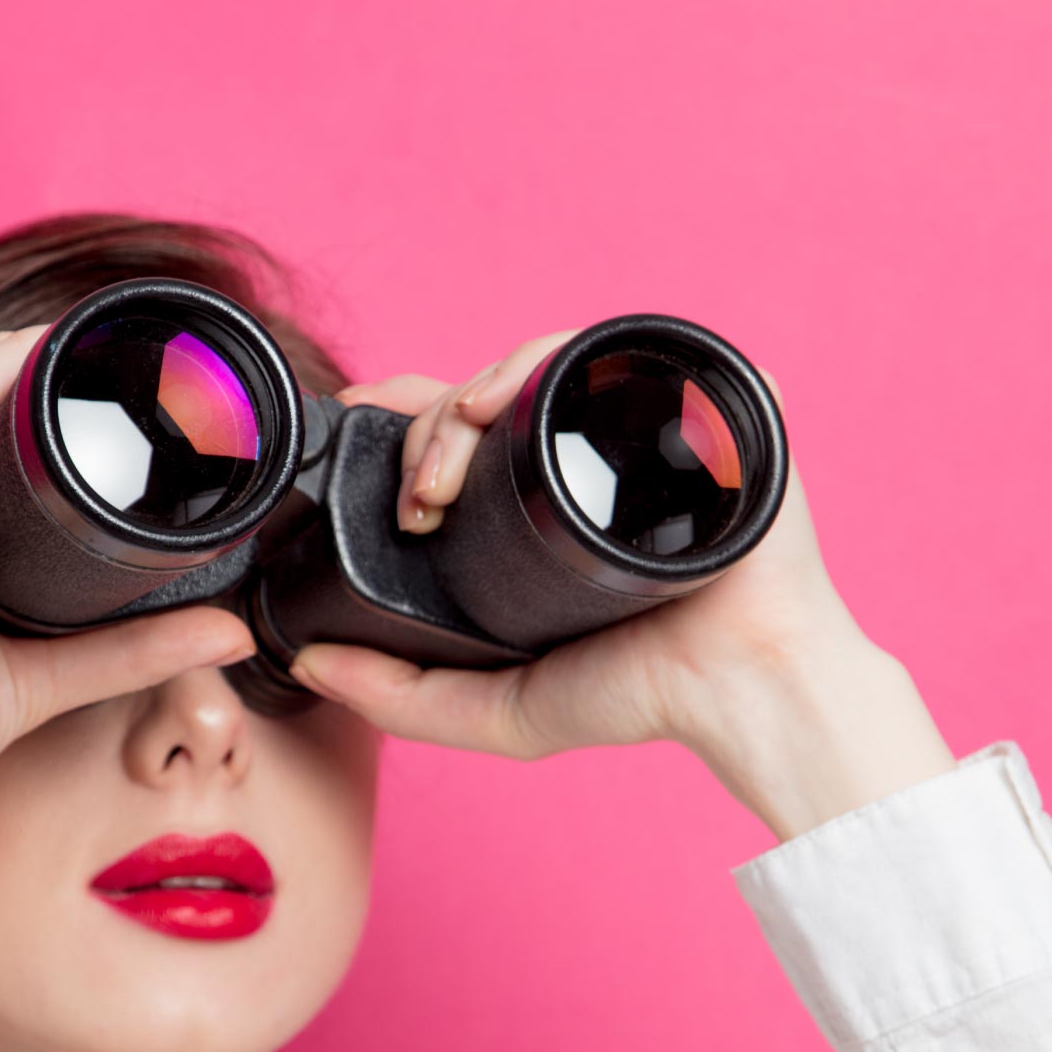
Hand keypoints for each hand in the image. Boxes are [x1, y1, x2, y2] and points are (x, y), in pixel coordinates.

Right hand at [0, 327, 256, 891]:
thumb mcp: (32, 681)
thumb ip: (126, 652)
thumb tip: (225, 632)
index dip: (48, 385)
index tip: (137, 376)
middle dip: (60, 356)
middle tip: (156, 349)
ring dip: (44, 350)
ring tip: (130, 337)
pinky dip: (9, 376)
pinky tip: (62, 356)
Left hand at [289, 333, 957, 834]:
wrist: (745, 684)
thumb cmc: (647, 692)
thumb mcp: (500, 707)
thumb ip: (403, 699)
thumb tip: (307, 664)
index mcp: (551, 503)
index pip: (470, 426)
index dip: (409, 411)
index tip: (355, 414)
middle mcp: (596, 452)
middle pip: (494, 392)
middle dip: (432, 427)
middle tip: (419, 496)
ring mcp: (650, 422)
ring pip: (542, 362)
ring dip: (479, 388)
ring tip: (454, 453)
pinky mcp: (702, 400)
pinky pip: (621, 343)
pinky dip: (555, 353)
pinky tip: (511, 395)